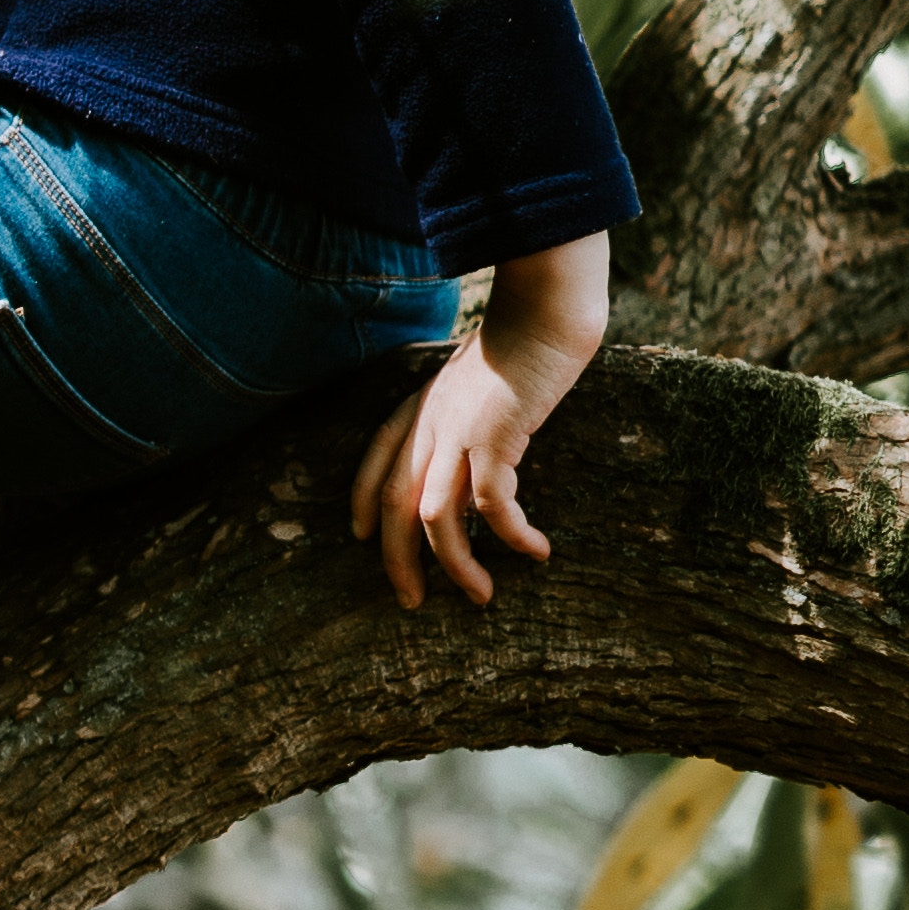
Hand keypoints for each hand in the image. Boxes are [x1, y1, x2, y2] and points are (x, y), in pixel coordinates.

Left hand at [350, 253, 604, 603]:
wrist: (548, 307)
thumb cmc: (525, 338)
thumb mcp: (481, 378)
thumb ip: (469, 408)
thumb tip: (485, 439)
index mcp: (420, 406)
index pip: (375, 462)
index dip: (361, 504)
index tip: (361, 539)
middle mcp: (428, 423)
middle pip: (393, 505)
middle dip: (398, 561)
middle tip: (412, 602)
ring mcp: (457, 432)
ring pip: (435, 518)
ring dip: (457, 566)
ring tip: (482, 596)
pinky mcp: (495, 438)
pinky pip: (492, 505)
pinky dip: (512, 537)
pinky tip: (537, 553)